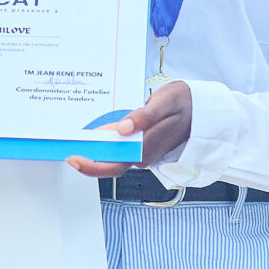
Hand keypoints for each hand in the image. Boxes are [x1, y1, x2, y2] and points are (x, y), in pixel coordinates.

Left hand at [66, 79, 191, 176]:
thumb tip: (123, 129)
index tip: (73, 158)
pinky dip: (106, 141)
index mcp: (146, 148)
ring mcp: (143, 152)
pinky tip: (96, 131)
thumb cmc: (184, 103)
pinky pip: (120, 147)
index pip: (114, 163)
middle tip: (65, 145)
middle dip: (87, 157)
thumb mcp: (165, 102)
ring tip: (75, 136)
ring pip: (113, 154)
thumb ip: (144, 116)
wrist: (203, 108)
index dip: (91, 165)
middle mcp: (143, 155)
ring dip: (95, 148)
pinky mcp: (142, 146)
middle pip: (109, 162)